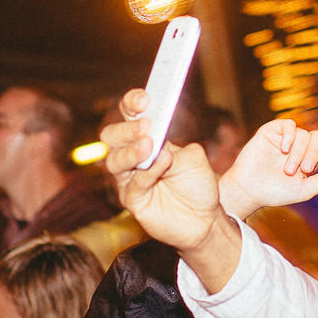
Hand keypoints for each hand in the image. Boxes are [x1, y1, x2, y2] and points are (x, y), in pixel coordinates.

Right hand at [101, 90, 227, 252]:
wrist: (205, 219)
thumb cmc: (197, 185)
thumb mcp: (194, 157)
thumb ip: (178, 146)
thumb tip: (161, 140)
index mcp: (146, 138)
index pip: (129, 115)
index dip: (132, 103)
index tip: (145, 98)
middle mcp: (132, 156)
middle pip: (111, 136)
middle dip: (126, 128)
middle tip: (147, 124)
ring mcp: (129, 179)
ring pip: (115, 161)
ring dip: (132, 150)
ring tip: (150, 144)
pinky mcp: (133, 201)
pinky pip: (133, 184)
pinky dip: (148, 172)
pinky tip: (164, 164)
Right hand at [216, 119, 317, 220]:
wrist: (249, 191)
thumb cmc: (276, 193)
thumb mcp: (305, 190)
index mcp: (311, 159)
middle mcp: (301, 146)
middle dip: (315, 153)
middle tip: (304, 169)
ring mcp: (287, 138)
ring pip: (304, 134)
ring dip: (299, 152)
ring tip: (288, 168)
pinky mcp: (272, 131)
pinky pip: (289, 124)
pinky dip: (290, 135)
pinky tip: (284, 149)